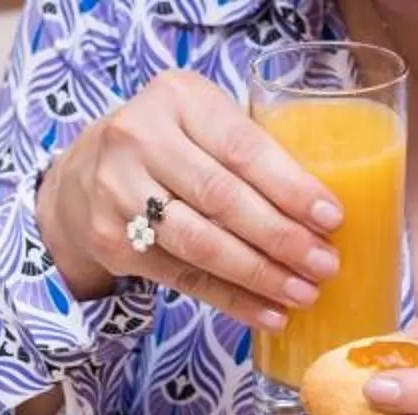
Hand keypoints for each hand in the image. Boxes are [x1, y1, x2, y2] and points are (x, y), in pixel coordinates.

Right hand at [35, 70, 341, 329]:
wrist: (85, 172)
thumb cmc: (172, 145)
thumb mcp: (204, 122)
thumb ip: (250, 150)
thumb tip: (325, 213)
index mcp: (178, 98)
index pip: (241, 147)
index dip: (289, 186)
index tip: (331, 218)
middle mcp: (140, 139)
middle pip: (221, 198)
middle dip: (280, 237)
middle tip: (324, 266)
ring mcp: (118, 191)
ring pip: (199, 243)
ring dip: (258, 275)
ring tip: (303, 293)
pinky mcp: (112, 240)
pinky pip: (182, 278)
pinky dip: (230, 299)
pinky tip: (267, 313)